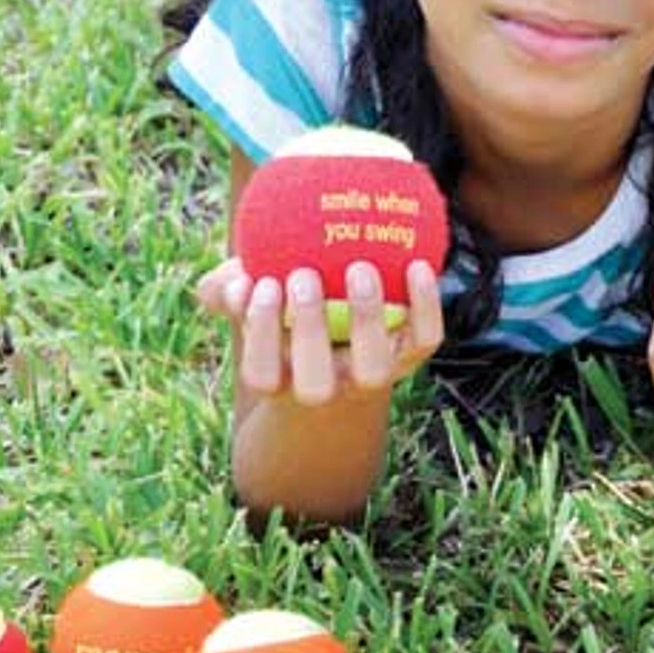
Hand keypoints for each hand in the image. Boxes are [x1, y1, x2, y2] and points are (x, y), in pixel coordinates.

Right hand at [195, 256, 444, 403]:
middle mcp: (327, 388)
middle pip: (316, 384)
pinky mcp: (410, 357)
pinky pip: (425, 339)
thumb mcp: (251, 300)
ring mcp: (371, 377)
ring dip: (366, 320)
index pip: (261, 374)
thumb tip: (235, 282)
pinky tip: (419, 264)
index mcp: (280, 380)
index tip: (262, 282)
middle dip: (307, 331)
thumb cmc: (285, 310)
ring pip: (374, 370)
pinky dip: (425, 306)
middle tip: (303, 275)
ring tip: (359, 268)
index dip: (259, 332)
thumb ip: (228, 289)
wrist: (344, 335)